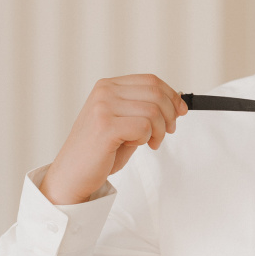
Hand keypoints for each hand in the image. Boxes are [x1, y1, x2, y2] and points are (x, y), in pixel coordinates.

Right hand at [40, 74, 186, 204]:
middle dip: (170, 116)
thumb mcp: (125, 123)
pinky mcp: (105, 126)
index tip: (181, 112)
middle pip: (156, 93)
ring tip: (150, 143)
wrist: (73, 174)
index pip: (151, 80)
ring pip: (153, 111)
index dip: (172, 96)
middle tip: (167, 133)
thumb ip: (144, 110)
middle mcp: (104, 92)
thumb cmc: (101, 151)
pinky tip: (137, 145)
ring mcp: (103, 107)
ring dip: (159, 131)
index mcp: (108, 86)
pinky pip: (144, 127)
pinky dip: (147, 138)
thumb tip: (177, 103)